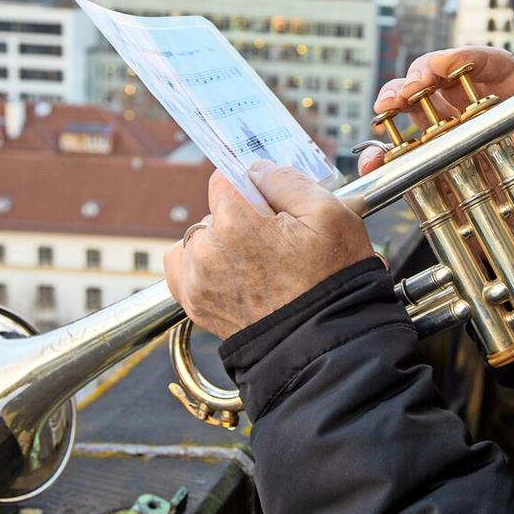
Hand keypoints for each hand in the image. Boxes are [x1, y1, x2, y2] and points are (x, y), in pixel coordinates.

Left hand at [165, 160, 373, 339]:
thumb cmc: (332, 279)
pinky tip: (230, 272)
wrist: (324, 344)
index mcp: (235, 220)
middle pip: (214, 210)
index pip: (227, 178)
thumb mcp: (331, 213)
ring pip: (200, 237)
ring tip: (258, 263)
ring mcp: (197, 278)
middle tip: (277, 243)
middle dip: (241, 218)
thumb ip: (287, 179)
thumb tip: (256, 169)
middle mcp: (206, 248)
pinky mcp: (194, 303)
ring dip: (221, 242)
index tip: (275, 209)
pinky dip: (200, 264)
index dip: (254, 189)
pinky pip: (182, 266)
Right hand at [358, 47, 513, 203]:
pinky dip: (388, 159)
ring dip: (397, 107)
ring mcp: (458, 148)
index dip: (466, 58)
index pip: (493, 68)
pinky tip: (377, 157)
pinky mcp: (438, 178)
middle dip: (420, 77)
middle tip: (408, 87)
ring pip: (421, 115)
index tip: (446, 63)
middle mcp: (485, 119)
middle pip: (447, 84)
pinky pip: (409, 163)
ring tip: (386, 109)